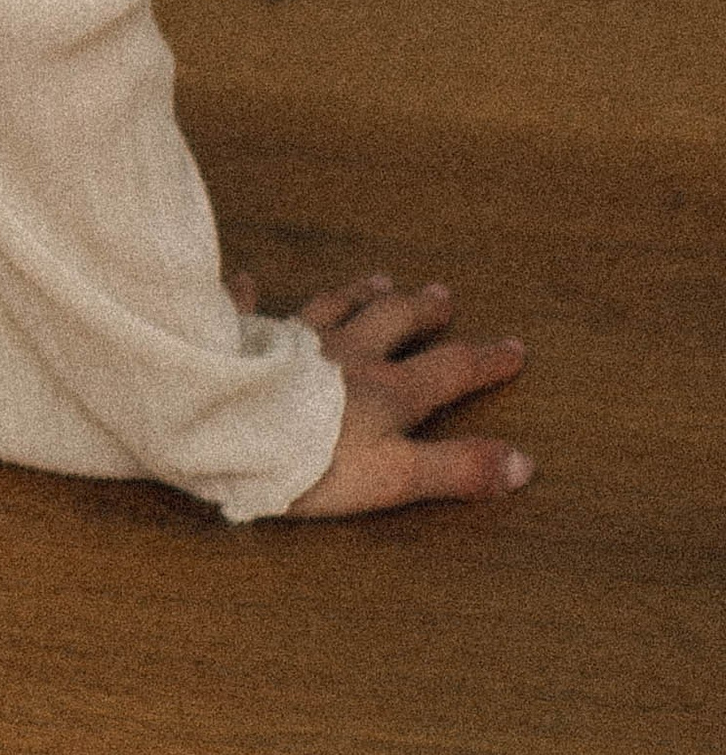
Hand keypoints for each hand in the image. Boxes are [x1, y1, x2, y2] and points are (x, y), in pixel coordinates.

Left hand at [229, 270, 533, 516]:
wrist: (232, 425)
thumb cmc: (315, 460)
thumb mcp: (397, 476)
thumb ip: (456, 468)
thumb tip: (523, 463)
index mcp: (386, 390)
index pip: (448, 370)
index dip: (484, 361)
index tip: (514, 347)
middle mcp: (345, 353)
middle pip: (390, 322)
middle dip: (420, 310)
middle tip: (441, 293)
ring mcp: (293, 340)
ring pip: (331, 307)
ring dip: (356, 292)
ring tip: (377, 278)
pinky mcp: (243, 338)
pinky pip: (244, 309)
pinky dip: (247, 294)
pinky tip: (244, 279)